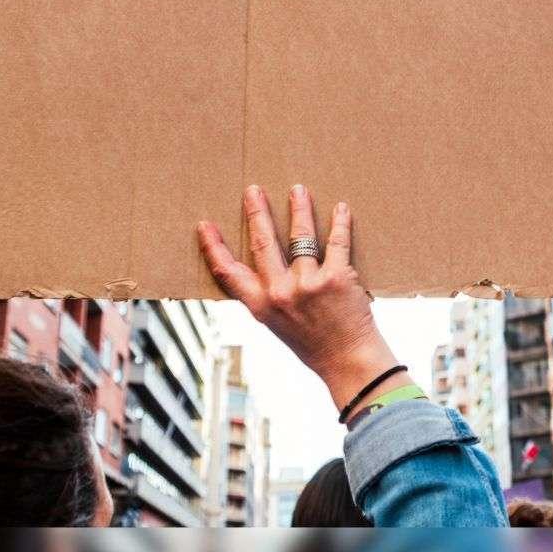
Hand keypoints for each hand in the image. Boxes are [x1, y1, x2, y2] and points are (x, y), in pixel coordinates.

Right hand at [198, 185, 407, 418]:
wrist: (348, 361)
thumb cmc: (313, 344)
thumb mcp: (277, 325)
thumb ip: (267, 297)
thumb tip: (260, 268)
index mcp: (260, 306)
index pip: (227, 272)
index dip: (213, 247)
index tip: (205, 225)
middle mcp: (280, 293)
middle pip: (263, 242)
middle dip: (257, 212)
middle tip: (253, 190)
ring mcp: (308, 284)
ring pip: (301, 235)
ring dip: (300, 208)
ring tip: (298, 190)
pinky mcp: (336, 277)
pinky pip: (337, 241)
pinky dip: (340, 222)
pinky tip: (341, 209)